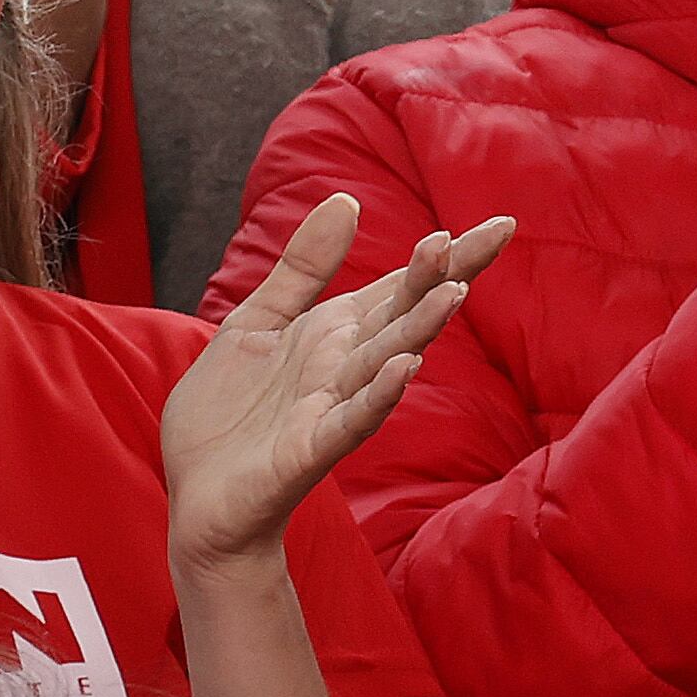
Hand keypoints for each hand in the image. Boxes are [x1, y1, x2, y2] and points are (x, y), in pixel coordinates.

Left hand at [164, 193, 513, 571]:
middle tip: (496, 234)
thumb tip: (348, 199)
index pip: (402, 286)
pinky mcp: (309, 449)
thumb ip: (302, 267)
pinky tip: (406, 369)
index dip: (449, 255)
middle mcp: (345, 366)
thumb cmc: (228, 415)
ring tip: (455, 290)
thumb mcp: (256, 321)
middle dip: (449, 274)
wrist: (196, 497)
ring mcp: (332, 407)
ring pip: (387, 360)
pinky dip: (380, 395)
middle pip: (407, 313)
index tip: (500, 223)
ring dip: (422, 327)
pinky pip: (351, 420)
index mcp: (335, 332)